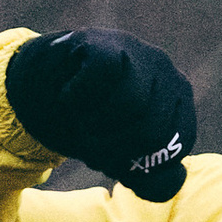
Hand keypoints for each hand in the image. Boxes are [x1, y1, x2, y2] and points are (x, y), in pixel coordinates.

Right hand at [5, 28, 197, 201]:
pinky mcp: (103, 42)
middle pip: (153, 130)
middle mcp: (166, 72)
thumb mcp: (122, 154)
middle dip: (115, 150)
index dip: (143, 164)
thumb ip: (149, 175)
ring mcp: (137, 52)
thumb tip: (176, 179)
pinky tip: (68, 97)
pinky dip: (76, 99)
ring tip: (80, 123)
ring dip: (96, 125)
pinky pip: (100, 77)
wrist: (42, 86)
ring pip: (131, 105)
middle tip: (89, 148)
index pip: (179, 143)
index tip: (115, 163)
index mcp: (180, 101)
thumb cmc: (91, 122)